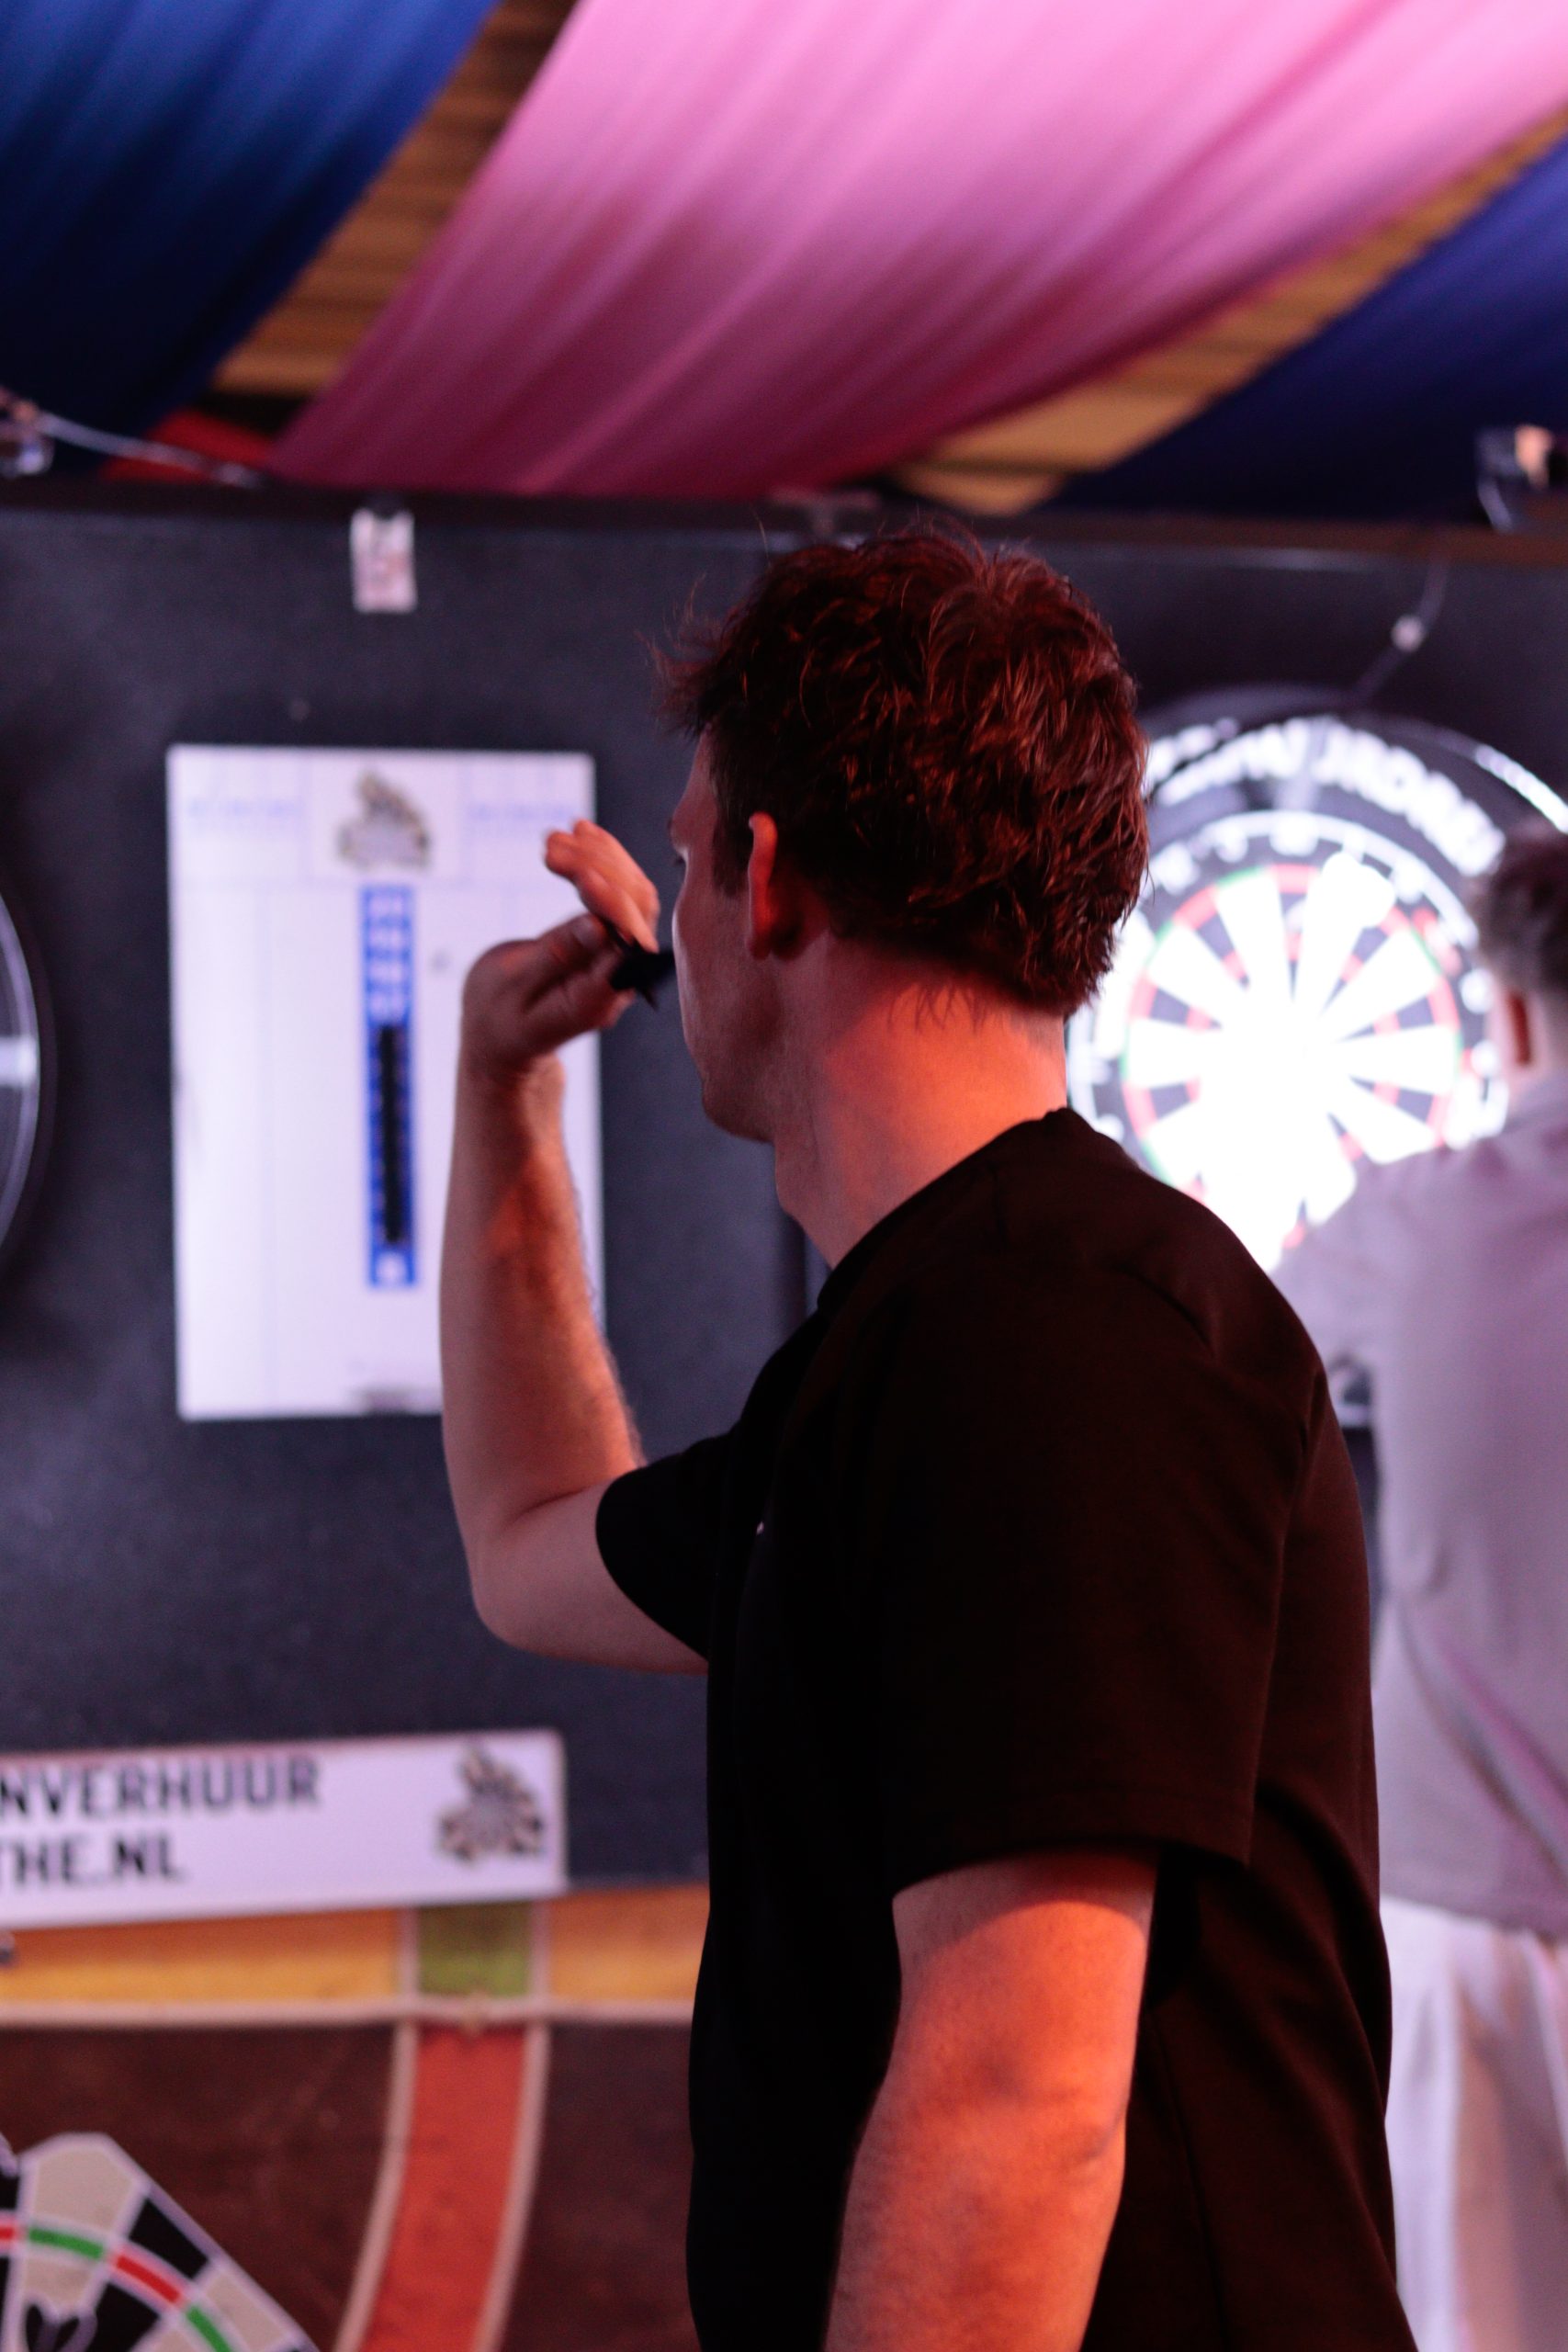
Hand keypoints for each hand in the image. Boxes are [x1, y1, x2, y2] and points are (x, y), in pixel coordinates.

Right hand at [460, 821, 660, 1084]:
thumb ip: (557, 957)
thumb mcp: (514, 988)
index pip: (626, 941)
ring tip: (555, 838)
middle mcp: (621, 976)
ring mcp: (620, 956)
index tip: (577, 871)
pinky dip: (600, 859)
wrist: (501, 1036)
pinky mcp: (611, 937)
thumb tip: (599, 926)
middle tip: (550, 846)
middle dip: (597, 866)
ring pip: (632, 892)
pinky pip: (619, 892)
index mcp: (599, 997)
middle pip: (635, 908)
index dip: (610, 901)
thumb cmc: (498, 1019)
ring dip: (597, 856)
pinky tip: (580, 832)